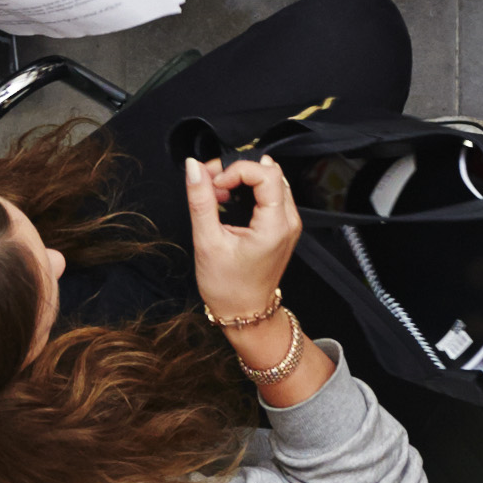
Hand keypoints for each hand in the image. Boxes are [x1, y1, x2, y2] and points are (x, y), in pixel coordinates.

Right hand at [184, 152, 299, 324]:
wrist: (245, 313)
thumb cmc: (228, 287)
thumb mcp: (207, 242)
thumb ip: (201, 200)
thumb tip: (194, 169)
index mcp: (275, 226)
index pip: (266, 174)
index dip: (236, 169)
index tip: (214, 182)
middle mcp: (288, 221)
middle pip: (270, 172)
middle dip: (237, 170)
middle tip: (210, 182)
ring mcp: (288, 223)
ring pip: (271, 180)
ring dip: (242, 179)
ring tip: (217, 193)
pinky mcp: (282, 226)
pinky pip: (270, 194)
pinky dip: (248, 190)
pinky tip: (228, 200)